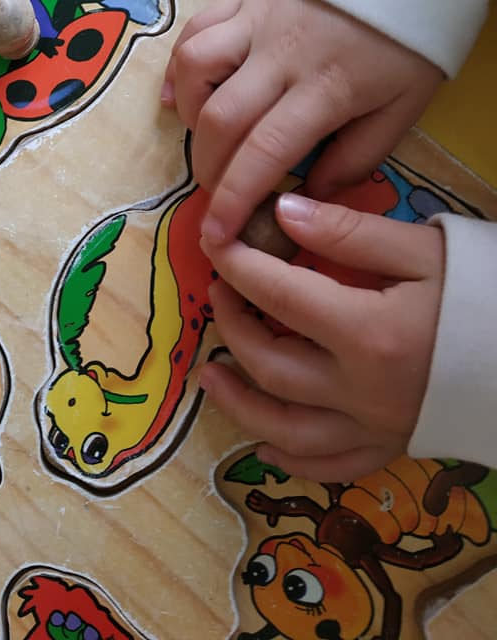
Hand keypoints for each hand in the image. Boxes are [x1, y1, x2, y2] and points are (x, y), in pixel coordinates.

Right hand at [162, 0, 442, 242]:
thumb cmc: (406, 44)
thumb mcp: (402, 110)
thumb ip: (356, 159)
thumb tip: (307, 199)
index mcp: (324, 88)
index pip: (264, 152)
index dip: (233, 198)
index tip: (217, 235)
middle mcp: (280, 55)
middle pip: (219, 118)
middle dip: (206, 168)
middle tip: (212, 192)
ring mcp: (256, 21)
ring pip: (196, 67)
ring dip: (187, 112)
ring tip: (201, 136)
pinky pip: (195, 29)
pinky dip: (176, 67)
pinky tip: (176, 95)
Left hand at [199, 193, 444, 481]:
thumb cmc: (488, 294)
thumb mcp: (426, 250)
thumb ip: (350, 233)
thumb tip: (281, 212)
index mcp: (369, 334)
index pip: (278, 294)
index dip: (237, 265)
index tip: (215, 241)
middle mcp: (362, 391)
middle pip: (271, 363)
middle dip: (233, 324)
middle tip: (219, 295)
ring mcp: (376, 428)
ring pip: (287, 429)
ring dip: (240, 403)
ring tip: (209, 375)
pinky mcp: (393, 448)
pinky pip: (330, 466)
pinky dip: (290, 458)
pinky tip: (263, 446)